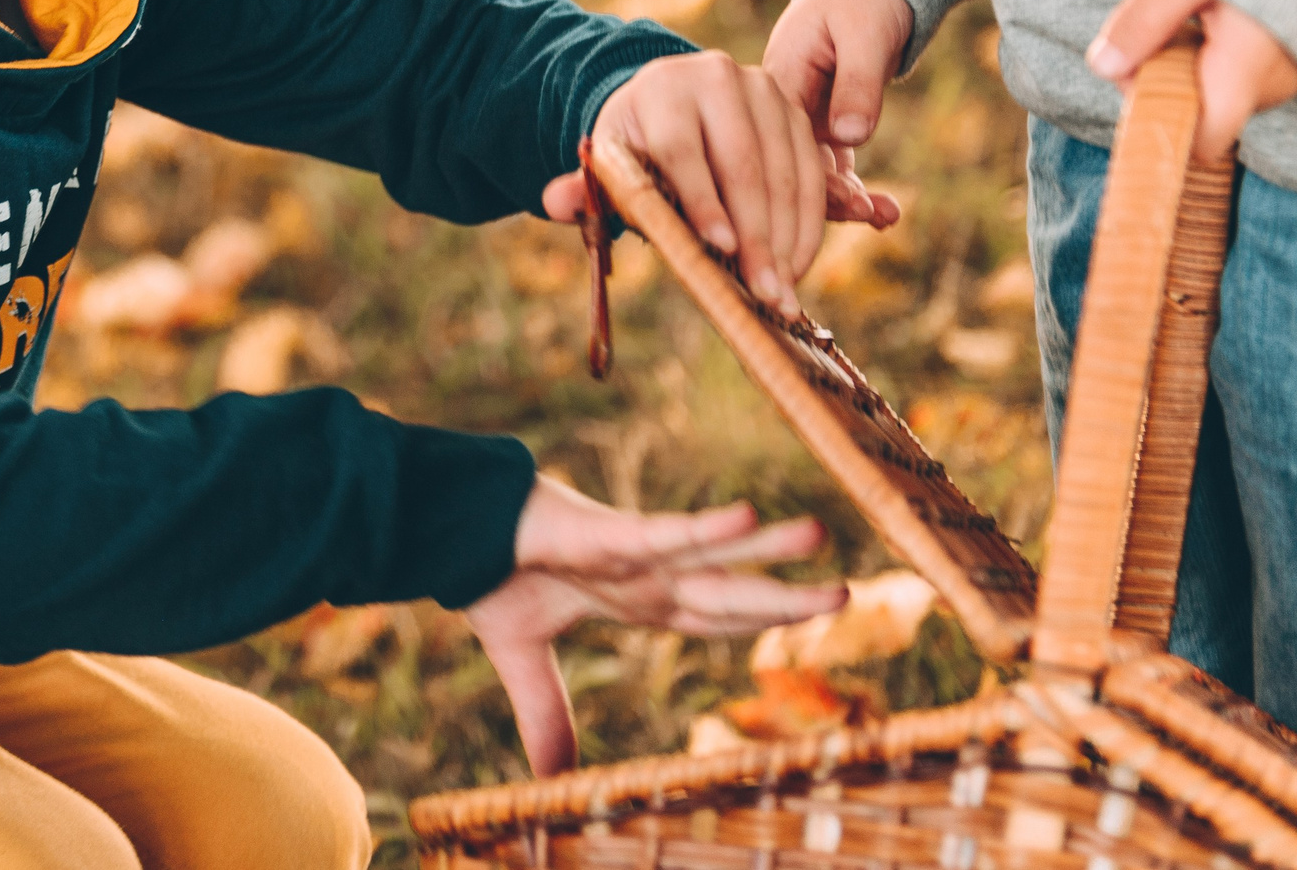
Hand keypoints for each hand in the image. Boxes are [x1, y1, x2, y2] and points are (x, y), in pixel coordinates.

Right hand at [466, 477, 844, 775]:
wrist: (450, 531)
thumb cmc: (490, 577)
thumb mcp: (525, 660)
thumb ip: (547, 714)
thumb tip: (554, 780)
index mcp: (634, 600)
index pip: (711, 618)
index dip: (757, 622)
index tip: (808, 620)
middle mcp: (645, 575)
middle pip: (729, 594)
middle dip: (786, 595)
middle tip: (846, 594)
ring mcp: (631, 553)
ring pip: (712, 557)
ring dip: (766, 549)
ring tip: (818, 530)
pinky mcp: (607, 534)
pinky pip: (664, 532)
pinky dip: (705, 528)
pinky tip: (746, 516)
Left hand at [541, 52, 828, 311]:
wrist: (669, 104)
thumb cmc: (637, 148)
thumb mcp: (610, 163)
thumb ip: (586, 187)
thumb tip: (555, 202)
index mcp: (660, 89)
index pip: (681, 149)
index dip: (702, 201)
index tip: (720, 249)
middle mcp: (716, 78)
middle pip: (741, 162)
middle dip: (756, 233)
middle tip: (763, 291)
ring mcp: (763, 90)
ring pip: (784, 169)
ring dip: (787, 236)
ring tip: (782, 290)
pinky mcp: (794, 111)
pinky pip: (811, 170)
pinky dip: (808, 221)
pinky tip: (797, 264)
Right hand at [764, 0, 908, 231]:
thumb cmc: (862, 0)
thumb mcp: (864, 34)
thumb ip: (857, 84)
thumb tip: (851, 137)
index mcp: (779, 77)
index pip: (781, 139)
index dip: (808, 177)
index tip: (848, 204)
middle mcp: (780, 105)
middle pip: (792, 165)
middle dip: (831, 199)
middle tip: (873, 216)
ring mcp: (798, 119)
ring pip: (813, 172)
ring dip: (848, 200)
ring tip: (887, 217)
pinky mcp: (821, 126)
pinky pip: (833, 166)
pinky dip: (855, 188)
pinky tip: (884, 213)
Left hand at [1089, 0, 1296, 161]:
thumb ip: (1143, 22)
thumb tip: (1102, 67)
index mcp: (1245, 71)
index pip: (1202, 142)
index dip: (1160, 122)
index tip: (1139, 74)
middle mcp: (1273, 86)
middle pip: (1201, 114)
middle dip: (1164, 80)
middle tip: (1160, 26)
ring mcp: (1287, 77)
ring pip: (1216, 92)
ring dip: (1188, 64)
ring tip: (1195, 13)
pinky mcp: (1291, 64)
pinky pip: (1237, 76)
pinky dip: (1213, 56)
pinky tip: (1217, 17)